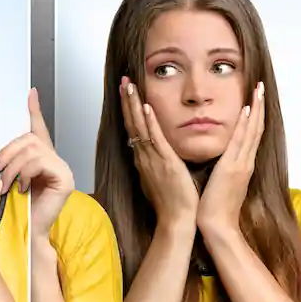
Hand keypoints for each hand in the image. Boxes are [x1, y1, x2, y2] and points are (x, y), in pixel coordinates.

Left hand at [0, 87, 74, 236]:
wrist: (26, 233)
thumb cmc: (17, 210)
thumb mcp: (8, 181)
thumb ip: (7, 164)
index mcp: (42, 159)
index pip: (40, 129)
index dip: (35, 110)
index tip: (31, 93)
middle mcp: (55, 161)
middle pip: (30, 139)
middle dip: (7, 153)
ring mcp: (63, 169)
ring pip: (32, 150)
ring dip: (12, 167)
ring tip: (4, 185)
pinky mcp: (65, 178)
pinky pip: (40, 162)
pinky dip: (24, 173)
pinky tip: (21, 188)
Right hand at [119, 78, 197, 226]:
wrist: (176, 220)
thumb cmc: (172, 203)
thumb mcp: (161, 178)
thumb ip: (158, 164)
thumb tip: (158, 155)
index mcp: (144, 160)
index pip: (133, 129)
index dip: (129, 110)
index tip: (127, 93)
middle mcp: (143, 157)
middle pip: (131, 123)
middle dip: (127, 101)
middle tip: (124, 81)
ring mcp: (152, 159)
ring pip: (139, 126)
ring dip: (133, 104)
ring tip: (129, 86)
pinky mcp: (164, 162)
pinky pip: (154, 138)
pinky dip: (149, 122)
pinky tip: (145, 106)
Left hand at [196, 80, 265, 236]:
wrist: (217, 226)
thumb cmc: (215, 209)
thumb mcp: (222, 184)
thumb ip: (224, 170)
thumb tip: (220, 161)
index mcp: (242, 166)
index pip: (251, 136)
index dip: (254, 117)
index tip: (255, 99)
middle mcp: (245, 162)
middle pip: (256, 129)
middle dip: (258, 107)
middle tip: (260, 87)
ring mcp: (241, 164)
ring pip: (252, 131)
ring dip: (255, 109)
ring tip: (258, 90)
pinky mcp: (233, 168)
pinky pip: (241, 142)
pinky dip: (246, 125)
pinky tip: (248, 110)